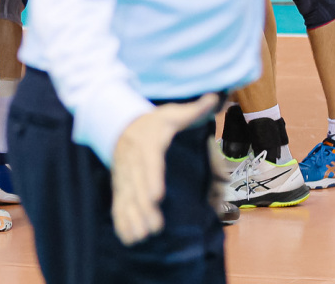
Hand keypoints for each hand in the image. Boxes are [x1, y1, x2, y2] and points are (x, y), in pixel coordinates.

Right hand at [111, 96, 221, 245]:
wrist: (119, 122)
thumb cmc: (151, 121)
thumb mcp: (171, 113)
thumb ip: (194, 110)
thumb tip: (216, 98)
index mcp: (148, 144)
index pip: (149, 162)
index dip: (151, 179)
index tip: (156, 196)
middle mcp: (133, 160)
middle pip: (137, 185)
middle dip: (144, 207)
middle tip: (155, 227)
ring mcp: (124, 174)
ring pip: (126, 198)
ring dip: (133, 218)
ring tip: (143, 236)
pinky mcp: (120, 184)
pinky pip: (118, 203)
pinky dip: (121, 220)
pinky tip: (128, 237)